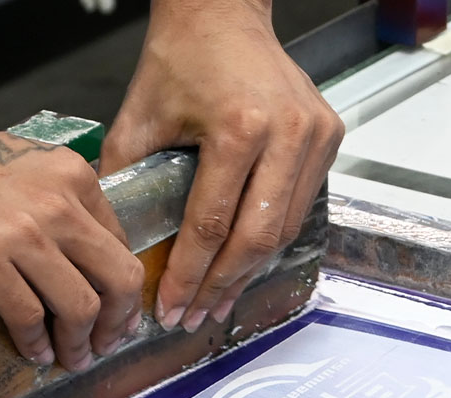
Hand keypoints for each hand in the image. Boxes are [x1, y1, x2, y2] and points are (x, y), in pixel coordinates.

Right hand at [0, 98, 143, 370]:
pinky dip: (37, 344)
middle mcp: (57, 201)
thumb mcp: (25, 170)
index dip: (125, 291)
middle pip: (119, 279)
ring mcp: (22, 229)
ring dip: (79, 344)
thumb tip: (90, 263)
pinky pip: (29, 316)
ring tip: (73, 358)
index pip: (122, 246)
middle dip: (117, 323)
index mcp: (73, 176)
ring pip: (80, 306)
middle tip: (106, 345)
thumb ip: (64, 206)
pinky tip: (36, 353)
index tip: (120, 316)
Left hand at [99, 0, 343, 332]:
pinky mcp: (328, 138)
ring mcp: (315, 136)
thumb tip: (122, 245)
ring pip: (284, 231)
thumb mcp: (140, 117)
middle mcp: (288, 132)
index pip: (212, 224)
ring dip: (248, 272)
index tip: (172, 306)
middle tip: (196, 315)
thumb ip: (126, 182)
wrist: (223, 12)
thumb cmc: (182, 56)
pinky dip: (269, 240)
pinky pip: (300, 208)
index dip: (189, 275)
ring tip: (217, 300)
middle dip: (221, 285)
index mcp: (240, 125)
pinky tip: (244, 263)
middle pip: (256, 238)